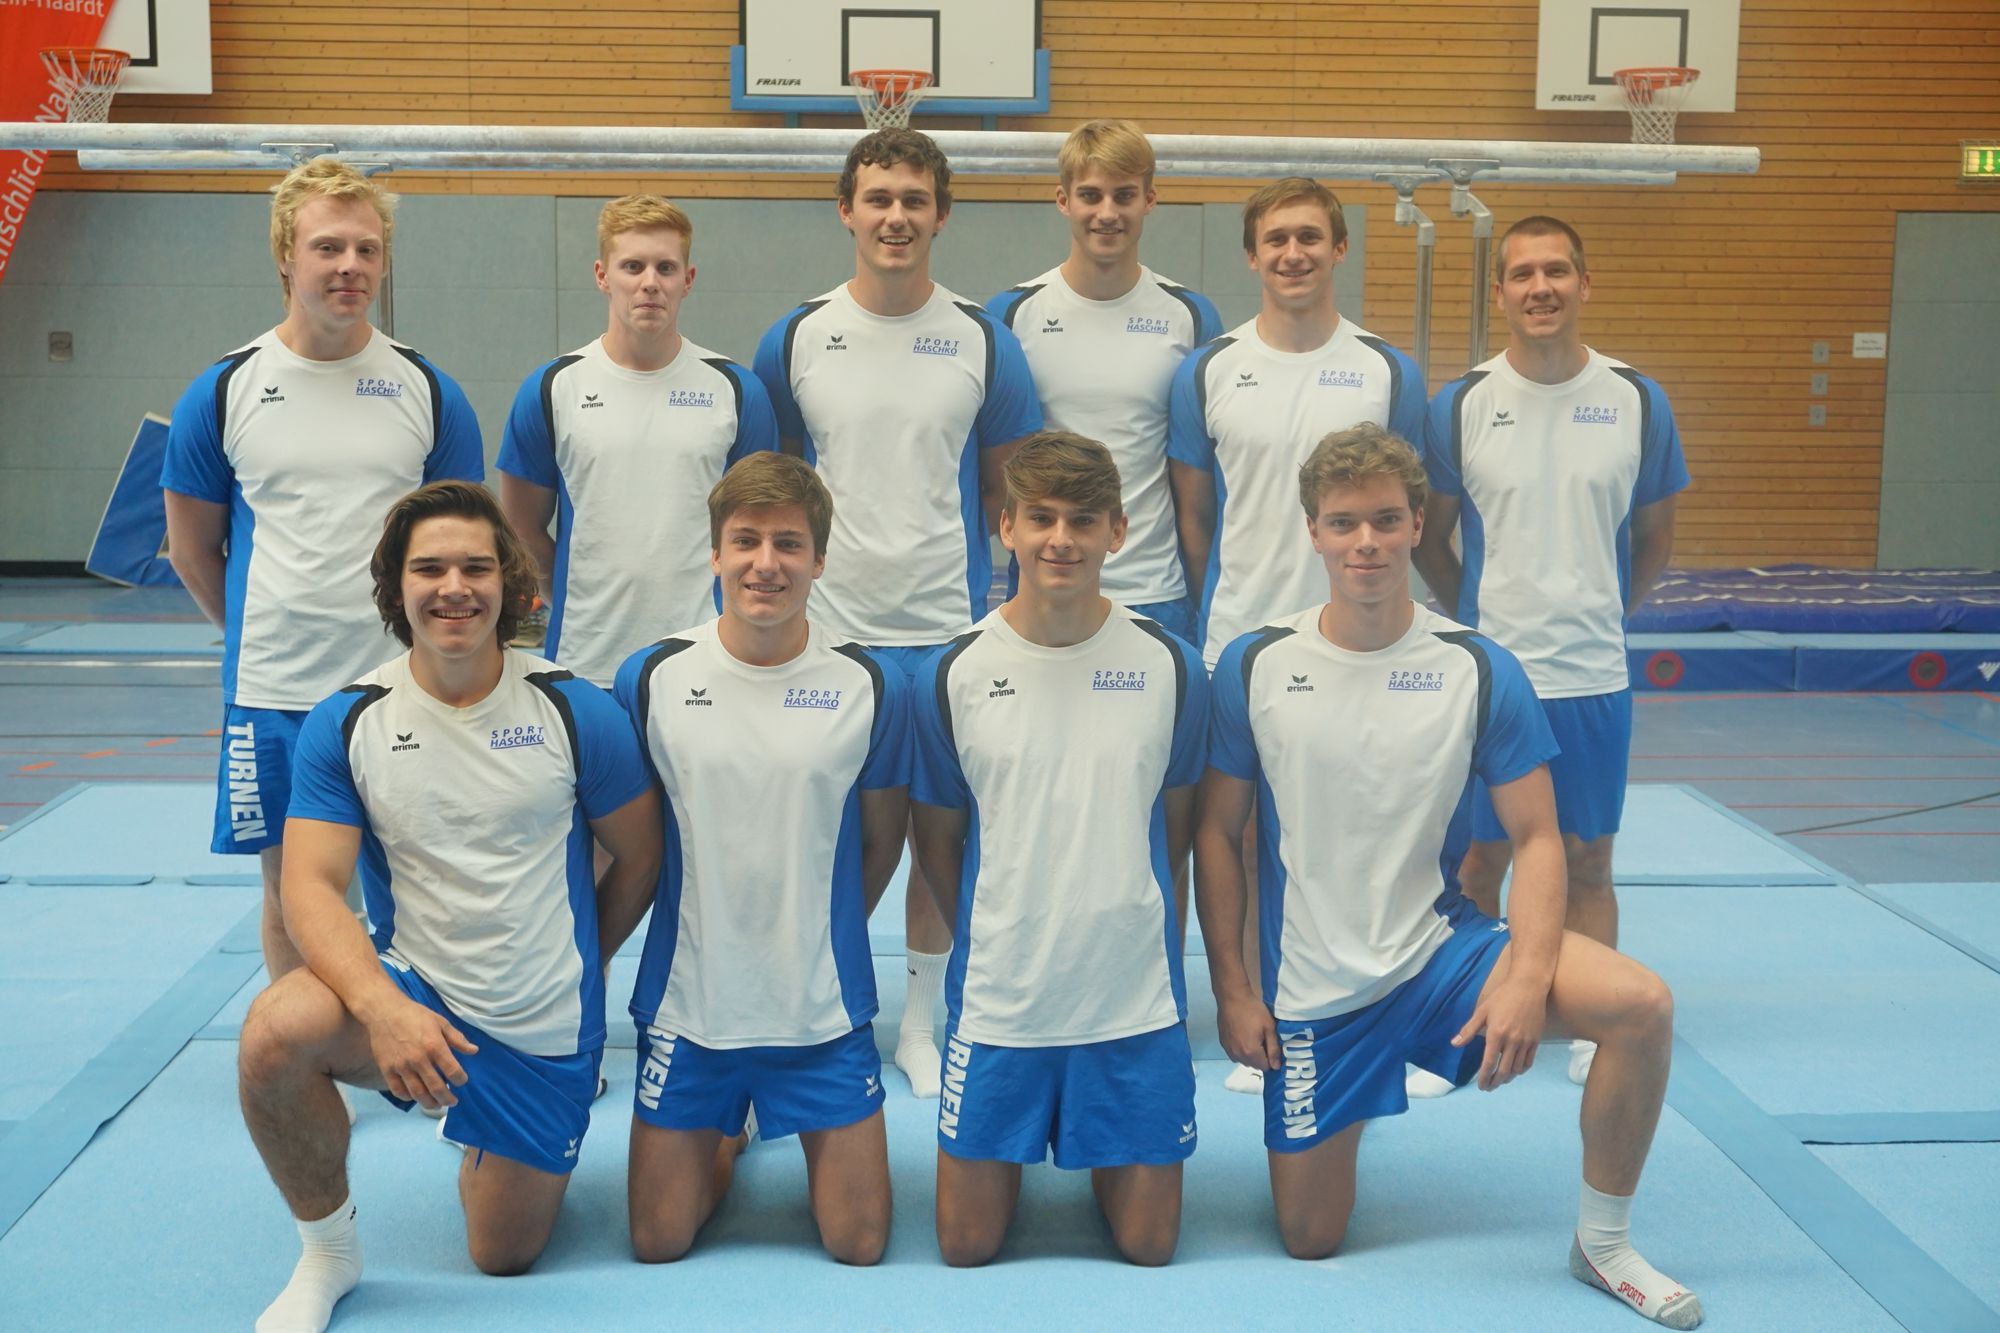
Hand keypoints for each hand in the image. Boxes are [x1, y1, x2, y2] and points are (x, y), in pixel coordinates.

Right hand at [364, 995, 477, 1109]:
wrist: (384, 1011)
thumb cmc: (415, 1015)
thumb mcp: (441, 1022)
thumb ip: (457, 1039)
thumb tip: (474, 1051)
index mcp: (434, 1046)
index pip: (453, 1071)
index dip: (460, 1079)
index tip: (462, 1081)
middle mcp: (418, 1059)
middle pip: (436, 1088)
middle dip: (447, 1098)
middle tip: (452, 1102)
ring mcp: (401, 1066)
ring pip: (418, 1094)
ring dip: (430, 1103)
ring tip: (437, 1105)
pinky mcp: (387, 1070)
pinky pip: (398, 1091)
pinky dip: (409, 1097)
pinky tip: (416, 1097)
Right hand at [1216, 988, 1280, 1070]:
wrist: (1232, 998)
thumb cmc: (1253, 1010)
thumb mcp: (1269, 1028)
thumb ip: (1274, 1049)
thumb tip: (1276, 1067)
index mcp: (1251, 1053)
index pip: (1265, 1067)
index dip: (1271, 1059)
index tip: (1272, 1046)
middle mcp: (1238, 1055)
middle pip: (1254, 1065)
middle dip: (1261, 1058)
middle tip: (1263, 1040)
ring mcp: (1229, 1050)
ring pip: (1243, 1061)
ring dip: (1250, 1055)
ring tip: (1252, 1037)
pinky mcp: (1223, 1043)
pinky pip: (1234, 1054)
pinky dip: (1240, 1050)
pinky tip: (1242, 1037)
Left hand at [1451, 976, 1545, 1091]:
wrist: (1528, 987)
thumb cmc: (1502, 997)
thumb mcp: (1482, 1011)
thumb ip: (1469, 1030)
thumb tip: (1455, 1044)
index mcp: (1496, 1034)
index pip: (1489, 1063)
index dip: (1484, 1077)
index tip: (1481, 1086)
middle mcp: (1512, 1041)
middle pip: (1504, 1070)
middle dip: (1495, 1082)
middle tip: (1489, 1087)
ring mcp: (1526, 1042)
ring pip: (1517, 1069)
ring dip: (1507, 1078)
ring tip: (1500, 1080)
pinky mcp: (1536, 1040)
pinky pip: (1529, 1062)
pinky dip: (1521, 1070)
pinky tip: (1514, 1070)